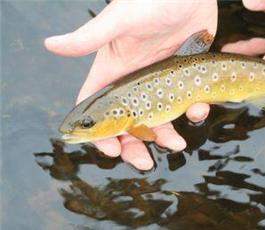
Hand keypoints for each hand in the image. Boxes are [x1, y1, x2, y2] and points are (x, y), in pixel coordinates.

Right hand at [45, 0, 216, 169]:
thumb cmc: (151, 0)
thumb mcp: (121, 20)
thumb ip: (91, 36)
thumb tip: (51, 44)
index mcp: (115, 71)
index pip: (98, 107)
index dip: (100, 133)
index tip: (112, 150)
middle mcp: (135, 81)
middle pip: (128, 123)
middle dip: (134, 146)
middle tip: (145, 163)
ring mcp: (160, 82)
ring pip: (159, 120)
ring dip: (166, 137)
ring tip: (178, 144)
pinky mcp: (183, 78)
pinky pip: (186, 104)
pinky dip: (193, 113)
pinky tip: (199, 108)